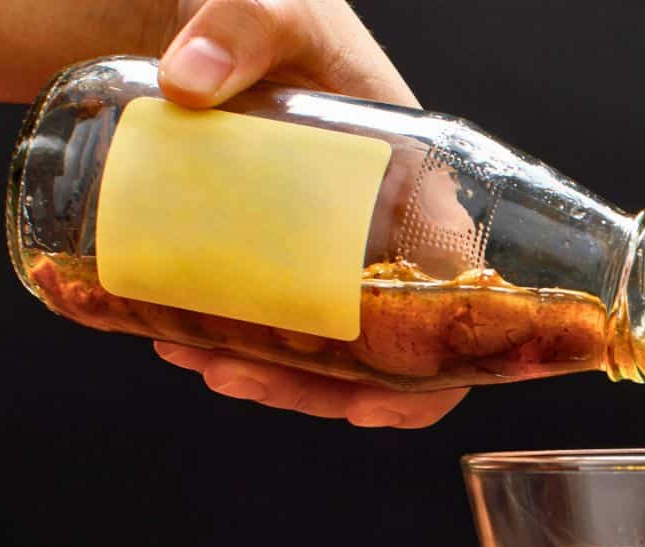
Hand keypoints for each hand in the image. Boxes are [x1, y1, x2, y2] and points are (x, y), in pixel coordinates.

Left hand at [150, 0, 463, 427]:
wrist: (235, 20)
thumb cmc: (286, 18)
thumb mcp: (277, 7)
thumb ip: (242, 25)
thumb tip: (188, 81)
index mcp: (423, 189)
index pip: (458, 302)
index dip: (429, 376)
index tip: (365, 407)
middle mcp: (392, 233)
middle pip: (387, 352)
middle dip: (313, 387)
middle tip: (232, 372)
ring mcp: (339, 252)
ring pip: (331, 351)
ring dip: (272, 377)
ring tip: (196, 358)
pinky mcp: (288, 257)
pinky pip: (288, 326)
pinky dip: (246, 348)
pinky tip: (185, 338)